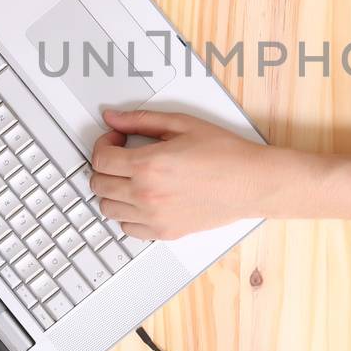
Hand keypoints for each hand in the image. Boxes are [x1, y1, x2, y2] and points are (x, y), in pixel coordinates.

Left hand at [89, 108, 278, 238]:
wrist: (251, 182)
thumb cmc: (225, 153)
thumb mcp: (182, 124)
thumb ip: (141, 120)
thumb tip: (113, 118)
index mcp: (149, 164)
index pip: (100, 159)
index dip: (103, 144)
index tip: (115, 140)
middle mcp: (147, 194)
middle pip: (99, 184)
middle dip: (105, 166)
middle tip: (122, 156)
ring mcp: (155, 217)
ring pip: (108, 209)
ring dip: (112, 191)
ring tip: (131, 178)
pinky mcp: (165, 232)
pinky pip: (127, 228)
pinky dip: (127, 214)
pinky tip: (141, 199)